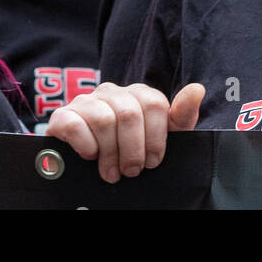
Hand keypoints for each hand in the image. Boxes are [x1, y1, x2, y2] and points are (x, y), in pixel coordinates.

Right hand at [45, 81, 203, 183]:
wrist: (89, 167)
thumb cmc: (131, 150)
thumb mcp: (162, 138)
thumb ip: (181, 117)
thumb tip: (197, 89)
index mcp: (137, 94)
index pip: (154, 104)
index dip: (156, 138)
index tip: (153, 161)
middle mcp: (111, 92)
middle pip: (129, 113)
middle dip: (133, 150)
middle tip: (131, 171)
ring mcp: (85, 101)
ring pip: (104, 120)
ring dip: (110, 154)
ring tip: (112, 172)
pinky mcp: (63, 115)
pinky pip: (76, 125)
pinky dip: (86, 147)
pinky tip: (90, 157)